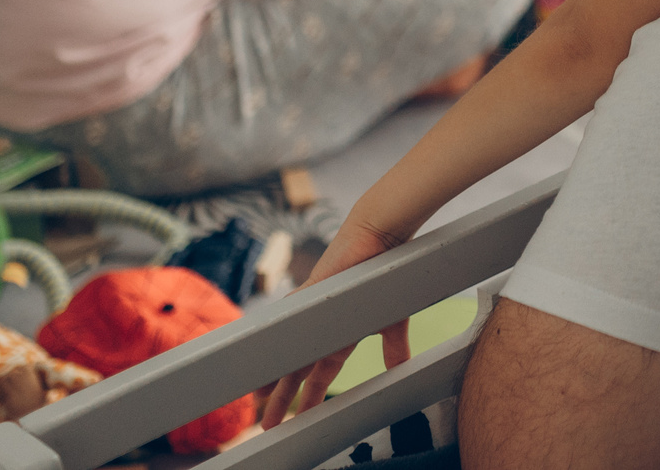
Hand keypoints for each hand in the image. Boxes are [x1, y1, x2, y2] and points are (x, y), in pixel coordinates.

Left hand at [256, 218, 409, 427]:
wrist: (379, 237)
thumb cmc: (384, 275)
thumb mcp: (392, 322)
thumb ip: (393, 348)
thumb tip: (401, 370)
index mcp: (338, 336)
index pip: (319, 373)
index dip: (309, 396)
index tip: (297, 418)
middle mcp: (320, 327)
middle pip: (296, 370)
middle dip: (284, 398)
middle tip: (268, 423)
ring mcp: (311, 312)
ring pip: (286, 352)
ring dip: (273, 378)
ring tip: (258, 401)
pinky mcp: (310, 294)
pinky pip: (286, 322)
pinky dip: (274, 338)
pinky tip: (260, 357)